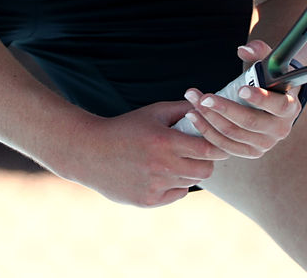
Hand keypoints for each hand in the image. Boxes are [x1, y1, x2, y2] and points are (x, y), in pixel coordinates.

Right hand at [57, 101, 230, 207]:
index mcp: (165, 141)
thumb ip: (183, 109)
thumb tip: (208, 107)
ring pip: (190, 182)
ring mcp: (155, 186)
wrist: (90, 152)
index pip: (208, 150)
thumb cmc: (126, 128)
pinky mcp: (148, 201)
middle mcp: (162, 166)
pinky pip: (176, 194)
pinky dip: (174, 186)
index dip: (216, 147)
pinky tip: (161, 174)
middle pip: (205, 170)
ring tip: (173, 161)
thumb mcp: (153, 112)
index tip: (214, 143)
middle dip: (205, 161)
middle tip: (195, 153)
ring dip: (187, 172)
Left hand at [179, 40, 302, 158]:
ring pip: (233, 134)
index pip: (279, 106)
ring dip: (209, 118)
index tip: (242, 89)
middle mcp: (280, 130)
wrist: (271, 102)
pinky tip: (194, 116)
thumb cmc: (269, 79)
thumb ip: (259, 51)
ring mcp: (264, 144)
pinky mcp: (249, 152)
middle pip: (249, 122)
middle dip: (224, 109)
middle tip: (204, 97)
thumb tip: (244, 49)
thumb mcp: (269, 64)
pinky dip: (207, 131)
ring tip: (193, 102)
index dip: (261, 99)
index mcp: (290, 108)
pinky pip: (224, 146)